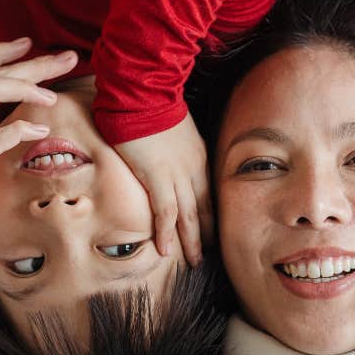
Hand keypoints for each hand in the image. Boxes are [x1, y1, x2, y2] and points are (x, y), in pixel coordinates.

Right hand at [113, 112, 211, 265]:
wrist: (142, 92)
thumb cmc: (152, 106)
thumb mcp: (176, 129)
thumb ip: (178, 148)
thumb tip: (170, 158)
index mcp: (199, 158)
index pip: (209, 194)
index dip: (211, 217)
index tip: (212, 234)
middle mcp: (193, 169)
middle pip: (204, 209)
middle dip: (206, 235)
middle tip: (206, 256)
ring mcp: (176, 174)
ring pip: (188, 216)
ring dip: (190, 241)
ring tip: (193, 262)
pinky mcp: (156, 175)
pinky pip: (165, 211)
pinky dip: (166, 232)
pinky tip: (166, 250)